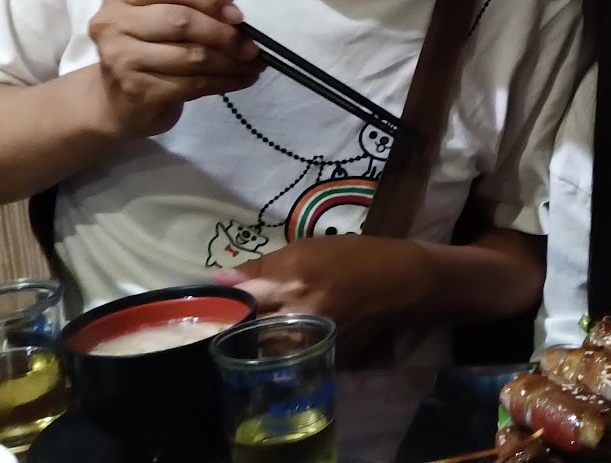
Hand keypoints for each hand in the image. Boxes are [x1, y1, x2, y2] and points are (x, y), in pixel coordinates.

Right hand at [87, 0, 261, 137]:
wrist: (120, 100)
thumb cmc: (148, 49)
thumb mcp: (170, 15)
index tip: (239, 16)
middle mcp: (113, 24)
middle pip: (181, 21)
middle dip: (224, 34)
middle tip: (253, 47)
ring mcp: (121, 59)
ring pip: (191, 56)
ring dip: (231, 62)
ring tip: (254, 65)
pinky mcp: (138, 90)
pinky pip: (191, 84)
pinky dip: (224, 82)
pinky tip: (241, 79)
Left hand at [214, 235, 434, 362]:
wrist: (398, 282)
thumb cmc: (349, 256)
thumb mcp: (304, 249)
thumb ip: (259, 268)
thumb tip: (218, 280)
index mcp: (289, 284)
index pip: (236, 307)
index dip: (220, 310)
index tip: (211, 309)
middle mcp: (297, 318)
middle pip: (246, 335)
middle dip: (236, 329)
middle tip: (231, 322)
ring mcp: (312, 344)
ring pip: (265, 353)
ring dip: (257, 344)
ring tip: (261, 330)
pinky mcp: (325, 360)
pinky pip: (291, 361)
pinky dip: (282, 353)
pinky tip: (287, 340)